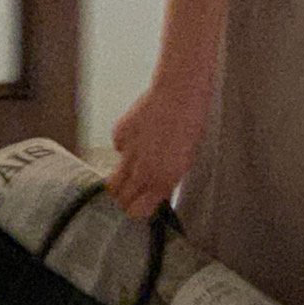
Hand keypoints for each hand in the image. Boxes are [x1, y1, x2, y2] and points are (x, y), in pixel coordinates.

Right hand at [104, 71, 211, 220]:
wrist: (179, 94)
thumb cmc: (190, 124)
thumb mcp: (186, 160)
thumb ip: (168, 179)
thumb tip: (158, 190)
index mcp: (163, 180)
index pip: (136, 210)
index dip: (136, 210)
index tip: (139, 207)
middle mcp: (143, 171)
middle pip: (120, 198)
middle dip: (124, 199)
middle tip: (129, 194)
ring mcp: (128, 153)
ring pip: (113, 180)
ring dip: (120, 180)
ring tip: (131, 171)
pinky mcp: (119, 135)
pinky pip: (117, 149)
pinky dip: (124, 147)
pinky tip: (137, 136)